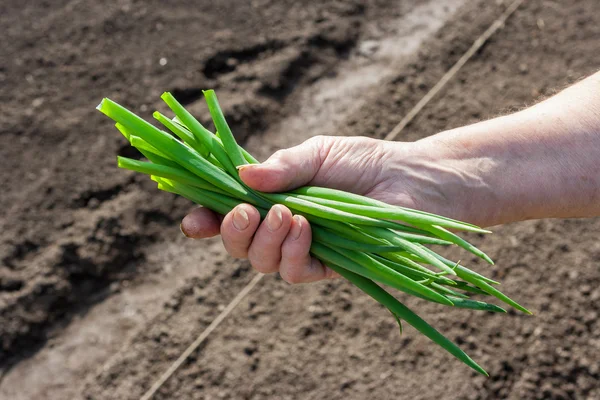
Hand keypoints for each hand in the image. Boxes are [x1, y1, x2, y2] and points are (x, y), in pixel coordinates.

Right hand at [180, 135, 469, 282]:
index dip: (207, 221)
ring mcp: (305, 249)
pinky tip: (305, 230)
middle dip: (233, 233)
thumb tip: (241, 178)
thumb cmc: (365, 162)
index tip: (192, 221)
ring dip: (264, 242)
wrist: (413, 179)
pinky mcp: (330, 267)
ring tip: (286, 215)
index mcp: (273, 199)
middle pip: (240, 245)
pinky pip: (297, 272)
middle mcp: (283, 228)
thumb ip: (282, 166)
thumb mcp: (318, 154)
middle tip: (244, 212)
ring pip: (263, 263)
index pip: (230, 214)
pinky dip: (293, 253)